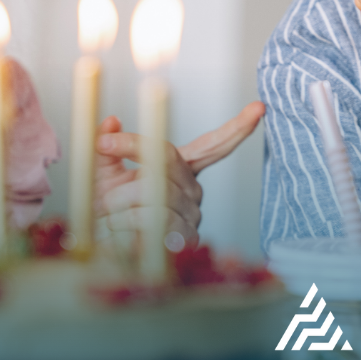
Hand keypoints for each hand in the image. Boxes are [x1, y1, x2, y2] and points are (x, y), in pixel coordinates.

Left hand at [93, 101, 265, 247]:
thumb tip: (111, 122)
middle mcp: (193, 192)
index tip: (258, 107)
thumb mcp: (104, 174)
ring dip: (119, 198)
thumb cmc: (107, 216)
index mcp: (181, 172)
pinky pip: (153, 219)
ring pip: (156, 191)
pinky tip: (115, 229)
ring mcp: (191, 217)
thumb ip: (109, 148)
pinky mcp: (183, 241)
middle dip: (131, 151)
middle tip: (103, 147)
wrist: (102, 252)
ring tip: (105, 211)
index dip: (237, 128)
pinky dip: (124, 222)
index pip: (212, 146)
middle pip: (169, 160)